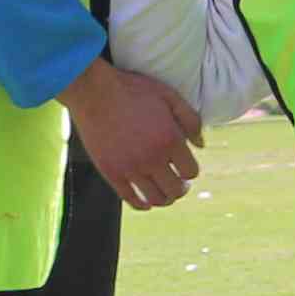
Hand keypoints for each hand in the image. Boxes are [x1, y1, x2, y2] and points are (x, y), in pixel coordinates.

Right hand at [64, 57, 201, 206]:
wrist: (93, 92)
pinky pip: (131, 199)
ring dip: (164, 198)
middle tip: (179, 183)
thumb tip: (201, 146)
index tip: (184, 167)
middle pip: (176, 190)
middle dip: (181, 188)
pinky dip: (142, 204)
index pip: (190, 172)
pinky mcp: (111, 173)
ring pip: (156, 199)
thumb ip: (190, 120)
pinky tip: (146, 201)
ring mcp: (131, 168)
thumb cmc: (133, 91)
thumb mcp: (169, 96)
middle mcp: (153, 157)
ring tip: (164, 191)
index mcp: (170, 139)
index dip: (190, 171)